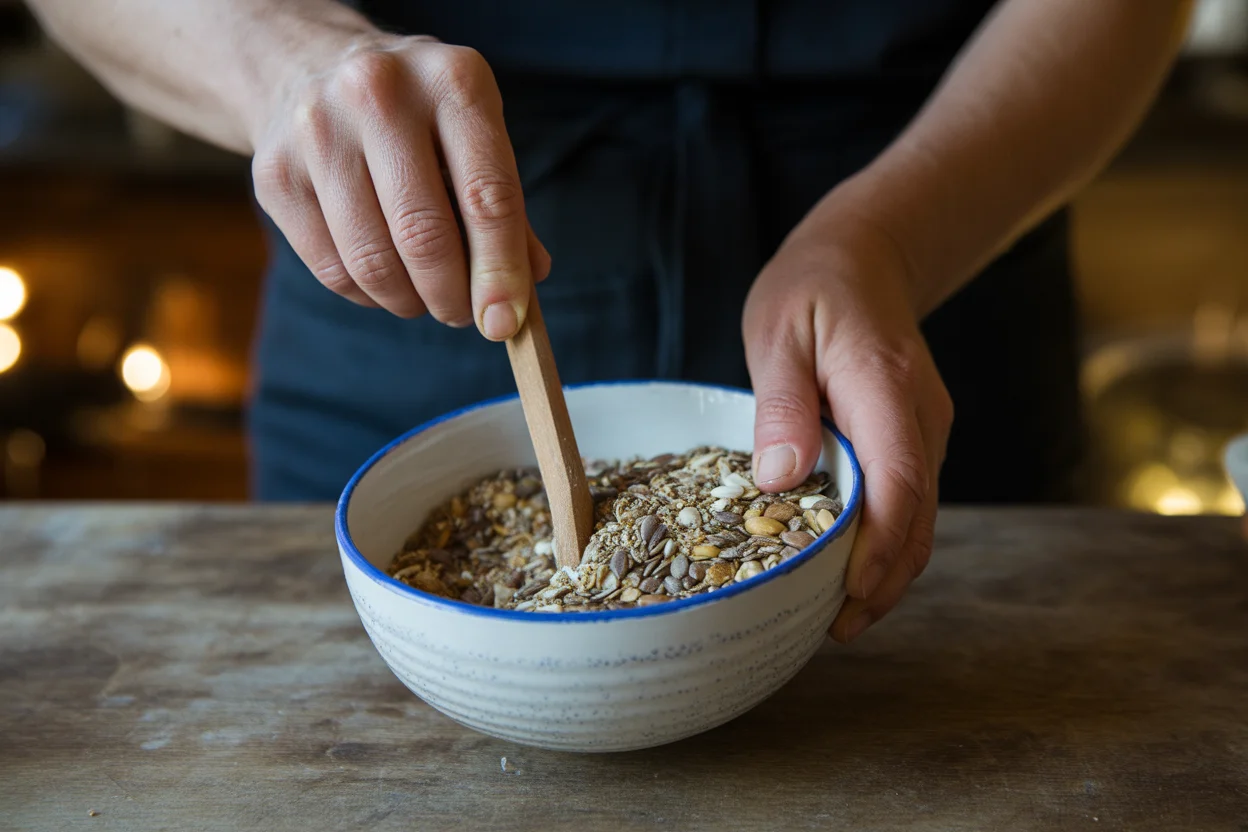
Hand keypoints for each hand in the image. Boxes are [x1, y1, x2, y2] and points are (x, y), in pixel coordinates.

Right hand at [250, 29, 548, 337]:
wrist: (307, 66)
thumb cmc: (416, 115)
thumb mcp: (471, 133)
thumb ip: (503, 205)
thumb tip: (524, 288)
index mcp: (452, 81)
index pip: (487, 195)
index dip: (500, 271)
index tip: (504, 323)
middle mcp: (379, 94)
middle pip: (424, 234)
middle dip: (451, 297)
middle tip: (462, 315)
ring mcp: (318, 131)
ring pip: (373, 262)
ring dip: (408, 302)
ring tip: (423, 299)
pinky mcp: (275, 174)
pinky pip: (331, 269)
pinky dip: (366, 295)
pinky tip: (382, 281)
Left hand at [743, 205, 952, 643]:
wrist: (864, 257)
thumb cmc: (812, 290)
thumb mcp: (778, 332)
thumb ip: (781, 403)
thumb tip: (781, 478)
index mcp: (886, 387)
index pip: (897, 481)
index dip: (879, 547)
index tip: (851, 595)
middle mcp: (920, 417)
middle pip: (919, 515)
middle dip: (885, 580)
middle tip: (837, 629)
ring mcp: (924, 430)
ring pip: (920, 516)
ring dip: (889, 570)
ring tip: (841, 617)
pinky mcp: (914, 440)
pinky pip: (909, 501)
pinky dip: (888, 543)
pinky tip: (849, 569)